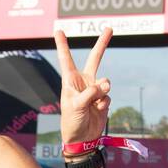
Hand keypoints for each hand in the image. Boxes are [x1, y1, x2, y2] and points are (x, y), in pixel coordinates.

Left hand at [54, 26, 112, 150]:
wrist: (82, 139)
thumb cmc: (71, 122)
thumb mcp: (75, 106)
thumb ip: (89, 93)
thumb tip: (105, 86)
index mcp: (70, 81)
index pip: (66, 59)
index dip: (62, 45)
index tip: (58, 30)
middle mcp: (83, 82)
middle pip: (95, 58)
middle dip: (102, 44)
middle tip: (109, 28)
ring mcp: (95, 90)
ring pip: (106, 81)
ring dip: (103, 90)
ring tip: (95, 102)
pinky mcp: (103, 99)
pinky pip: (108, 96)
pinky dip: (104, 104)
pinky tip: (97, 111)